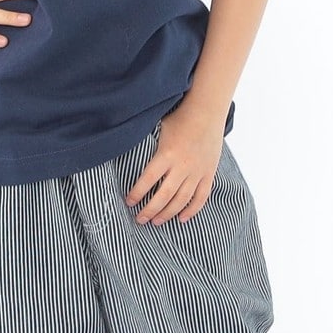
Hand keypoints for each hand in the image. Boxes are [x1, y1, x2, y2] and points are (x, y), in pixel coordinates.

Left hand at [124, 101, 225, 224]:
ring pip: (182, 200)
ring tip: (156, 222)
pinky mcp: (208, 173)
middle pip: (164, 195)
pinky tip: (182, 218)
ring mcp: (197, 171)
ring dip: (168, 213)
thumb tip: (123, 146)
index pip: (148, 179)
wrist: (207, 111)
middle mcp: (182, 166)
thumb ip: (146, 142)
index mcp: (166, 154)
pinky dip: (192, 210)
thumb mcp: (158, 127)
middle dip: (150, 210)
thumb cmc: (180, 117)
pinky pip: (201, 197)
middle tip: (140, 220)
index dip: (137, 193)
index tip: (129, 202)